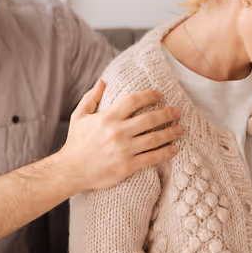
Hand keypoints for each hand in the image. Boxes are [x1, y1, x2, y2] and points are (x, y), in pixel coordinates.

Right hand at [59, 80, 182, 190]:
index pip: (133, 101)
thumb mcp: (79, 116)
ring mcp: (123, 150)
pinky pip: (151, 158)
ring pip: (154, 139)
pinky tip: (174, 149)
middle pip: (149, 119)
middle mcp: (117, 132)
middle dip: (167, 114)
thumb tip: (103, 81)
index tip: (159, 95)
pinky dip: (165, 153)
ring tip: (180, 130)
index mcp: (107, 118)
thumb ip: (91, 97)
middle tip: (177, 111)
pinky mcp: (127, 166)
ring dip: (170, 133)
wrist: (71, 171)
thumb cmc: (76, 143)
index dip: (149, 95)